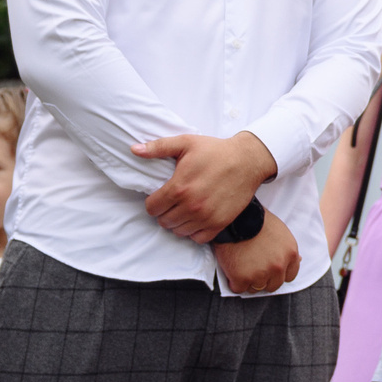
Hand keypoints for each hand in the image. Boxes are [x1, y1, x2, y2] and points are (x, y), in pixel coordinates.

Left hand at [137, 132, 278, 240]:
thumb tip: (134, 150)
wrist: (247, 161)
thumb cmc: (215, 151)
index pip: (152, 208)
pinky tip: (196, 218)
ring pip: (179, 231)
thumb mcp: (185, 143)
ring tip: (183, 209)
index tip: (160, 196)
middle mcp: (191, 206)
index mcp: (179, 187)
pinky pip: (198, 238)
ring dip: (178, 222)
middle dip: (164, 212)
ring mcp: (206, 217)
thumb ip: (158, 147)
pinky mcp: (219, 223)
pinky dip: (194, 231)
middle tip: (172, 202)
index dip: (152, 202)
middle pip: (164, 221)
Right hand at [212, 219, 301, 295]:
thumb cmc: (257, 220)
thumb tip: (298, 260)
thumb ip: (287, 249)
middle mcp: (278, 266)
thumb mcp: (281, 231)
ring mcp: (260, 274)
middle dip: (264, 279)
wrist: (235, 217)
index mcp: (290, 254)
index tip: (269, 270)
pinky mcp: (241, 278)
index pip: (289, 276)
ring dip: (248, 280)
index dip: (278, 273)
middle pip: (273, 285)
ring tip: (241, 265)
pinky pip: (238, 289)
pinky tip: (232, 268)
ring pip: (256, 288)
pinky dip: (233, 281)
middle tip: (253, 267)